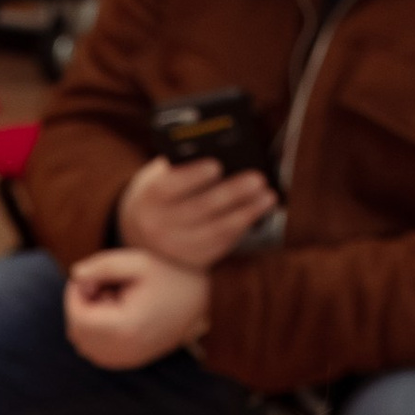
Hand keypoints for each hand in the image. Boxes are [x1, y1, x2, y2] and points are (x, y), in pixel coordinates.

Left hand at [65, 244, 213, 371]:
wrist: (203, 299)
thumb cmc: (170, 275)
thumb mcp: (137, 261)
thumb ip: (101, 266)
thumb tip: (74, 276)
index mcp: (125, 328)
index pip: (77, 318)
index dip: (74, 294)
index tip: (90, 276)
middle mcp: (124, 351)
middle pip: (76, 332)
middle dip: (80, 306)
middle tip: (103, 285)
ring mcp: (127, 360)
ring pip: (83, 344)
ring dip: (88, 319)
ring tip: (113, 298)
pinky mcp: (129, 362)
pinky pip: (96, 351)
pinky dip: (96, 332)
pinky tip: (116, 314)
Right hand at [117, 152, 276, 268]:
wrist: (146, 236)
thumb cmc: (163, 195)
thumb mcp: (161, 177)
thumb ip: (182, 166)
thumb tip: (221, 153)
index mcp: (148, 199)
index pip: (169, 187)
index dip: (192, 176)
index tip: (216, 165)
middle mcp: (158, 227)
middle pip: (199, 209)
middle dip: (231, 193)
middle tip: (258, 179)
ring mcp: (176, 248)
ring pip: (216, 230)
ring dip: (246, 212)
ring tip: (268, 196)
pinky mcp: (194, 260)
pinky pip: (222, 243)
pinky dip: (243, 227)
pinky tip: (258, 213)